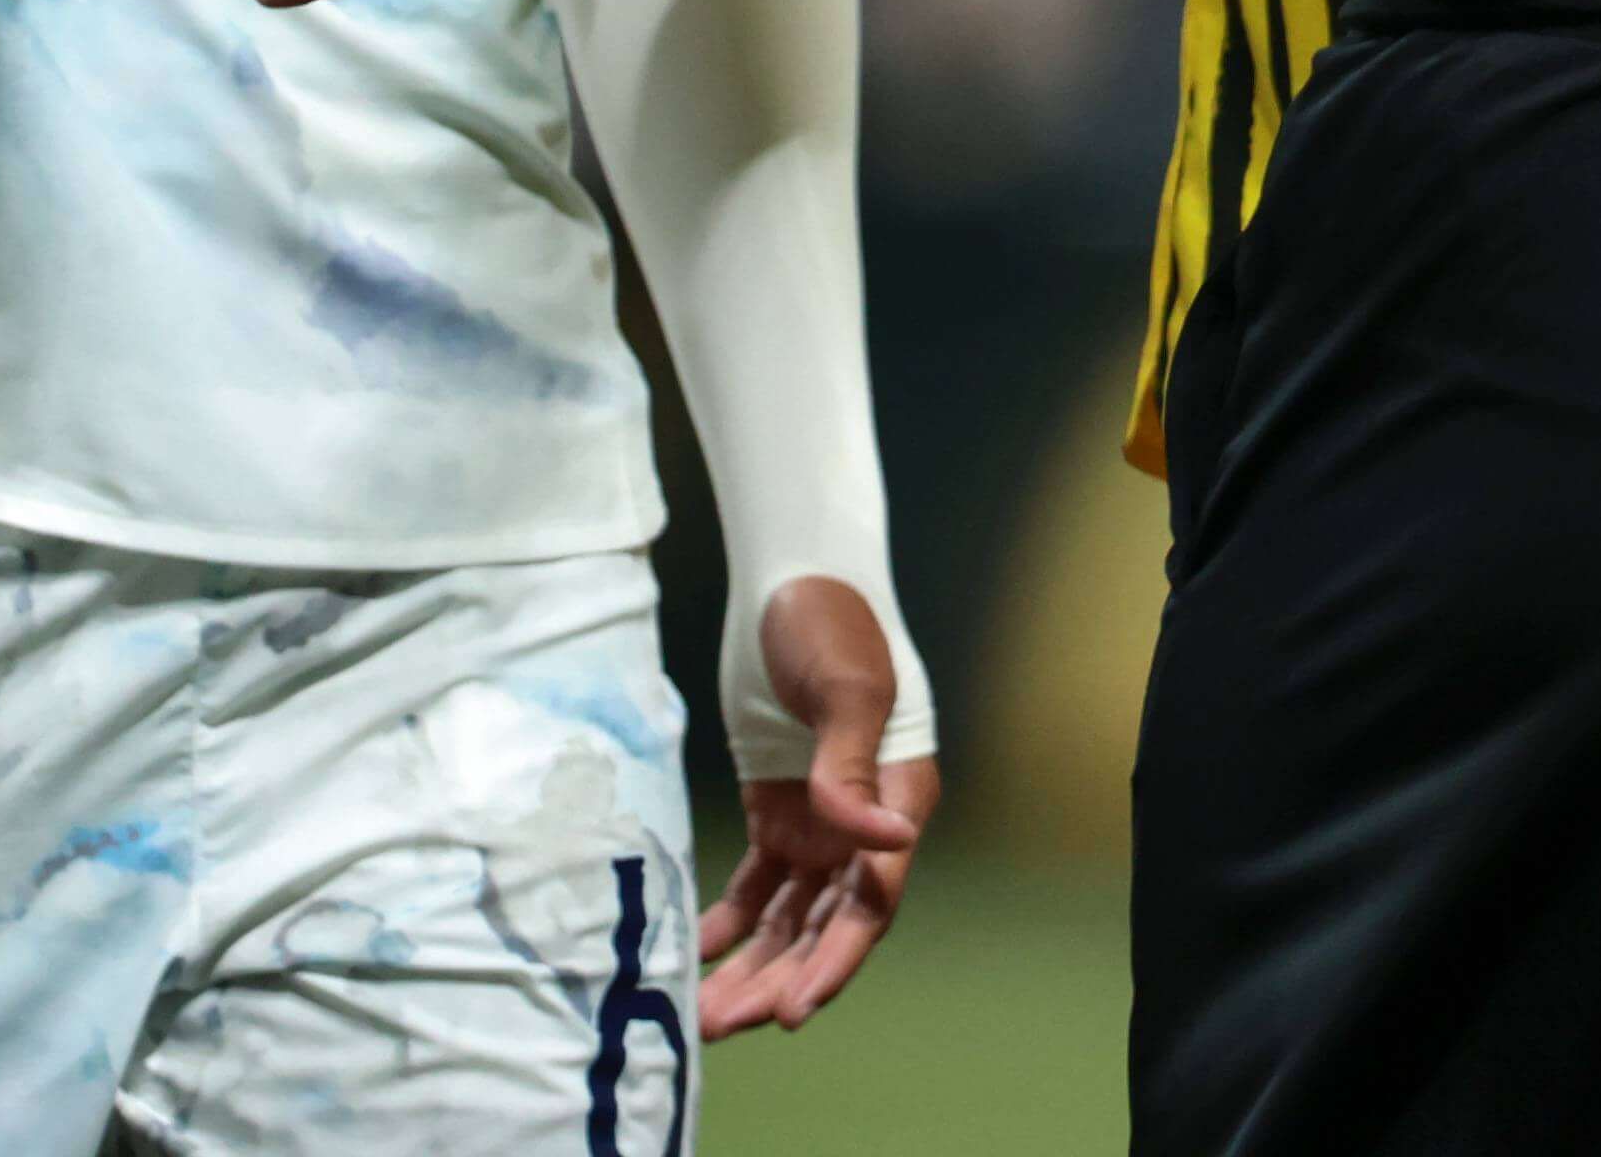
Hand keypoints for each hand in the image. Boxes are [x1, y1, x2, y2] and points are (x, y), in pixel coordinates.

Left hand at [702, 575, 935, 1034]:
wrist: (790, 574)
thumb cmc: (832, 620)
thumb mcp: (848, 689)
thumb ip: (853, 768)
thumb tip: (888, 843)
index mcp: (901, 802)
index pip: (870, 902)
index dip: (834, 960)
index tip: (794, 1009)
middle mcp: (866, 826)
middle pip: (826, 925)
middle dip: (782, 980)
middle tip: (728, 1026)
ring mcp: (820, 822)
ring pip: (788, 916)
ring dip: (753, 965)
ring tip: (706, 1016)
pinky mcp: (776, 810)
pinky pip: (755, 883)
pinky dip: (730, 921)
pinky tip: (698, 958)